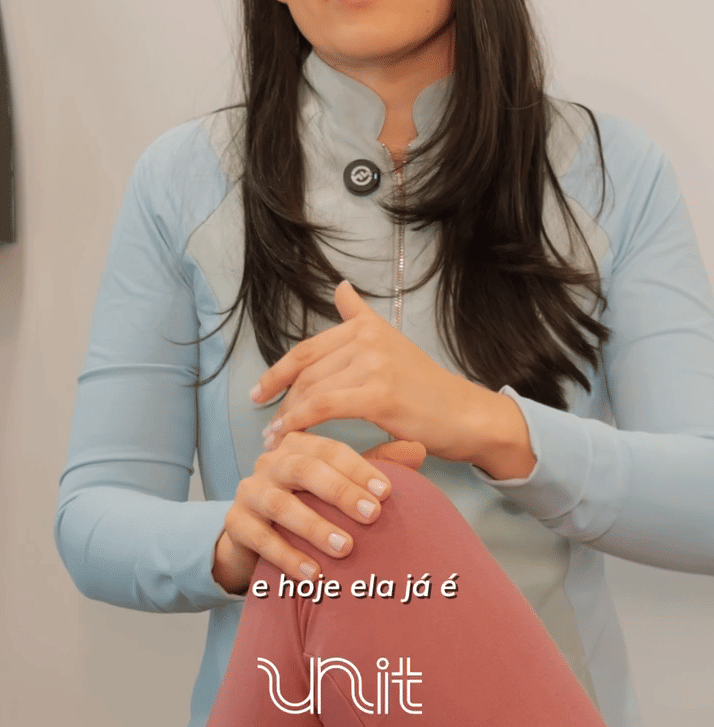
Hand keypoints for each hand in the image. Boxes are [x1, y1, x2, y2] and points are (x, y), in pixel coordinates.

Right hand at [213, 432, 426, 592]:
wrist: (255, 538)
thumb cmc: (309, 504)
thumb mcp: (341, 484)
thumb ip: (376, 465)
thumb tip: (419, 449)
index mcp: (298, 446)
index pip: (329, 449)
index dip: (358, 468)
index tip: (387, 492)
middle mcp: (270, 463)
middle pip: (304, 469)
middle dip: (339, 492)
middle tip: (372, 515)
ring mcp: (249, 492)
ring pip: (280, 504)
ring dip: (315, 526)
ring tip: (346, 548)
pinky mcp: (235, 523)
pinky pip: (259, 538)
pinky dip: (287, 556)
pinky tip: (313, 574)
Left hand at [251, 280, 515, 463]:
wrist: (467, 416)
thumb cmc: (428, 390)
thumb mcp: (392, 343)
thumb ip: (360, 317)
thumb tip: (340, 286)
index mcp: (367, 326)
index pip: (307, 349)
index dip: (278, 373)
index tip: (259, 394)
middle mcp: (368, 338)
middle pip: (306, 371)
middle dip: (282, 401)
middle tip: (269, 427)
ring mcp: (374, 363)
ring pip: (312, 389)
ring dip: (288, 417)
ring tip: (277, 439)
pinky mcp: (380, 393)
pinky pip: (325, 407)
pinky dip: (302, 423)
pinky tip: (292, 438)